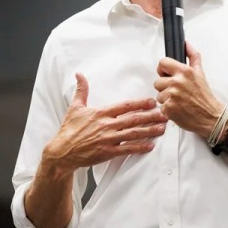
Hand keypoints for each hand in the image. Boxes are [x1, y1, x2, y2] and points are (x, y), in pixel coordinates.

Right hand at [42, 73, 167, 177]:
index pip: (124, 106)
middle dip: (151, 116)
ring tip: (162, 128)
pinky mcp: (107, 152)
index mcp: (101, 113)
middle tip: (165, 114)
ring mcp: (108, 139)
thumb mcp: (75, 107)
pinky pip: (127, 149)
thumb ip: (81, 90)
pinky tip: (150, 145)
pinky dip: (139, 147)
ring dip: (149, 130)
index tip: (152, 101)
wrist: (62, 152)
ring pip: (133, 133)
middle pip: (133, 119)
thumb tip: (79, 74)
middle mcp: (106, 125)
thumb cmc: (69, 129)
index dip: (140, 103)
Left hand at [154, 41, 222, 138]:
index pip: (162, 63)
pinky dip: (168, 109)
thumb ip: (193, 56)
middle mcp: (177, 82)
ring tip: (179, 101)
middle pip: (158, 81)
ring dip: (166, 99)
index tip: (167, 75)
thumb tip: (186, 44)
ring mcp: (172, 96)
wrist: (210, 116)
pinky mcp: (168, 108)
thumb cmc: (205, 96)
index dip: (163, 70)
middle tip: (177, 92)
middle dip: (165, 87)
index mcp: (184, 71)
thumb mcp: (200, 73)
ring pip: (159, 95)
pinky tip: (178, 109)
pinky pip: (161, 106)